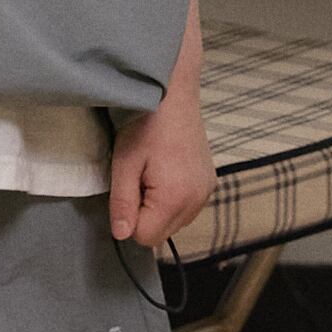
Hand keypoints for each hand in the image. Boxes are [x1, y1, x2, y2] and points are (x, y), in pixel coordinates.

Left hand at [109, 87, 214, 257]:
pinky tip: (165, 173)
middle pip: (162, 233)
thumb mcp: (124, 162)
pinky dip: (172, 199)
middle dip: (144, 216)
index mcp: (175, 198)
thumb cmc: (145, 124)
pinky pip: (187, 208)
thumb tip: (121, 234)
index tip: (126, 190)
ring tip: (151, 174)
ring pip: (174, 222)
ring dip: (158, 208)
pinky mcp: (209, 183)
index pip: (146, 237)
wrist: (173, 94)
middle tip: (137, 180)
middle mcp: (197, 201)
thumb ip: (122, 202)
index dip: (129, 219)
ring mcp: (206, 192)